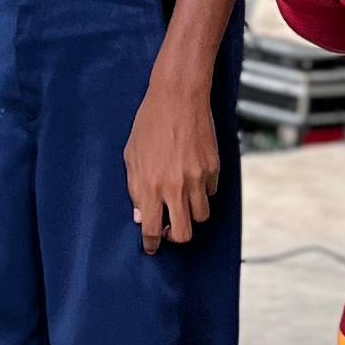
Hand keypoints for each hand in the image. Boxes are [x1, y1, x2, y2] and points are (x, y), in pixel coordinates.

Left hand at [125, 65, 221, 252]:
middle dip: (175, 236)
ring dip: (190, 213)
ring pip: (200, 216)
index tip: (151, 247)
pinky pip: (211, 192)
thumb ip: (135, 189)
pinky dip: (202, 191)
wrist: (178, 97)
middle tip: (169, 229)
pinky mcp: (213, 168)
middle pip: (183, 233)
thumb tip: (141, 215)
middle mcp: (176, 187)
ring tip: (181, 199)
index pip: (151, 229)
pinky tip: (192, 175)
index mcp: (151, 185)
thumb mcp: (132, 156)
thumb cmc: (150, 124)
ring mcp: (197, 178)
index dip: (151, 243)